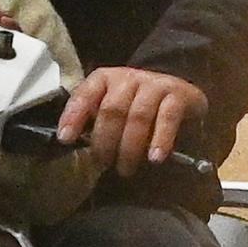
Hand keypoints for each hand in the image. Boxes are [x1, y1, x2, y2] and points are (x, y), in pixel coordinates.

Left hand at [56, 65, 208, 175]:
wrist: (182, 96)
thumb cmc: (140, 109)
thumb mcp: (115, 111)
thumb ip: (95, 123)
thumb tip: (74, 146)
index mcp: (106, 79)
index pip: (85, 94)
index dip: (74, 116)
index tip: (65, 139)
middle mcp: (129, 78)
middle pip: (112, 109)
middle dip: (105, 140)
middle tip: (104, 164)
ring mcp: (156, 84)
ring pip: (138, 115)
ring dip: (129, 147)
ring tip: (126, 169)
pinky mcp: (180, 95)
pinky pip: (167, 118)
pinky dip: (160, 140)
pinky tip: (154, 158)